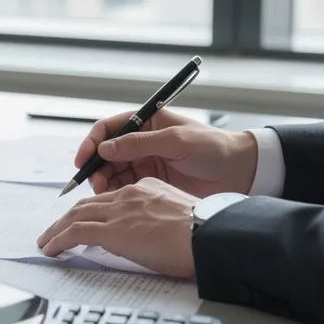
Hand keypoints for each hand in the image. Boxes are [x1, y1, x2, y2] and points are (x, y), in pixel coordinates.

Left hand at [37, 178, 198, 278]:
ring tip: (47, 242)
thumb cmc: (204, 233)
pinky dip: (58, 240)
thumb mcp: (180, 218)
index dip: (93, 209)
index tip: (84, 220)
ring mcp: (119, 211)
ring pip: (76, 216)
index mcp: (147, 189)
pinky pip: (74, 233)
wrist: (208, 235)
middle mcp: (129, 195)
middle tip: (56, 231)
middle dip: (68, 218)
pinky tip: (51, 249)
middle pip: (88, 204)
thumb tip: (156, 239)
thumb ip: (162, 222)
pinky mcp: (111, 230)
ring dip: (57, 230)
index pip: (111, 198)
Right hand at [74, 109, 258, 197]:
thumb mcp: (176, 141)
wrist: (240, 171)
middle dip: (96, 168)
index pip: (109, 129)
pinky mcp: (151, 183)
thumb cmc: (213, 148)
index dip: (92, 143)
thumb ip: (139, 143)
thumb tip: (105, 148)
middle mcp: (142, 142)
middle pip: (106, 153)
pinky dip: (115, 194)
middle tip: (96, 184)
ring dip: (103, 182)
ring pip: (112, 172)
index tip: (84, 160)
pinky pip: (125, 187)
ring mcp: (146, 163)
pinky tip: (114, 201)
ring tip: (104, 194)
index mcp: (147, 122)